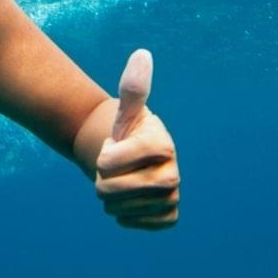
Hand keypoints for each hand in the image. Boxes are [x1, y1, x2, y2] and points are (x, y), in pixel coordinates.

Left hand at [95, 50, 179, 229]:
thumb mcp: (124, 111)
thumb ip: (133, 87)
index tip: (110, 149)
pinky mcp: (169, 216)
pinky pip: (138, 223)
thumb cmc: (124, 133)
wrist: (130, 161)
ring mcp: (173, 196)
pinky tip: (129, 202)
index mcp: (162, 143)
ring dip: (110, 199)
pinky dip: (125, 216)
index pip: (113, 161)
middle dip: (104, 182)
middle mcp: (173, 171)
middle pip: (121, 189)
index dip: (104, 158)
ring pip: (125, 208)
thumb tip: (142, 54)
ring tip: (118, 184)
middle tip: (107, 172)